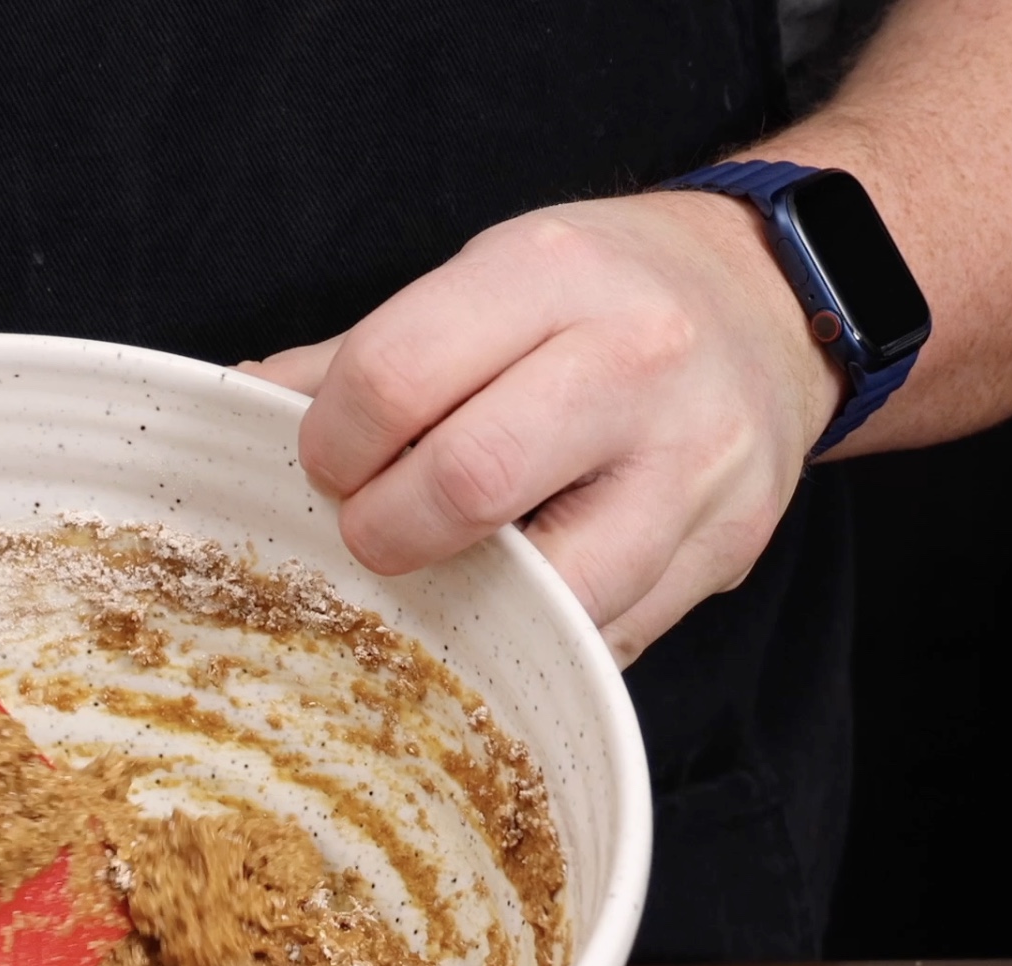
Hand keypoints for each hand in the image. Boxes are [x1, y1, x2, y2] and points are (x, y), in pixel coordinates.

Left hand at [243, 192, 845, 664]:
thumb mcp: (482, 284)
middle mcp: (635, 360)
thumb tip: (234, 414)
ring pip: (549, 588)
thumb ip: (358, 357)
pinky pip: (603, 641)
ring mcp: (694, 464)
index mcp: (550, 276)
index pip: (393, 376)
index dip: (329, 443)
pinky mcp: (726, 550)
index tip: (328, 463)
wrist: (777, 301)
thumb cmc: (598, 299)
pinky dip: (538, 643)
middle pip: (467, 483)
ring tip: (440, 575)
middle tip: (372, 528)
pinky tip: (510, 610)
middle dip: (384, 528)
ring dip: (463, 604)